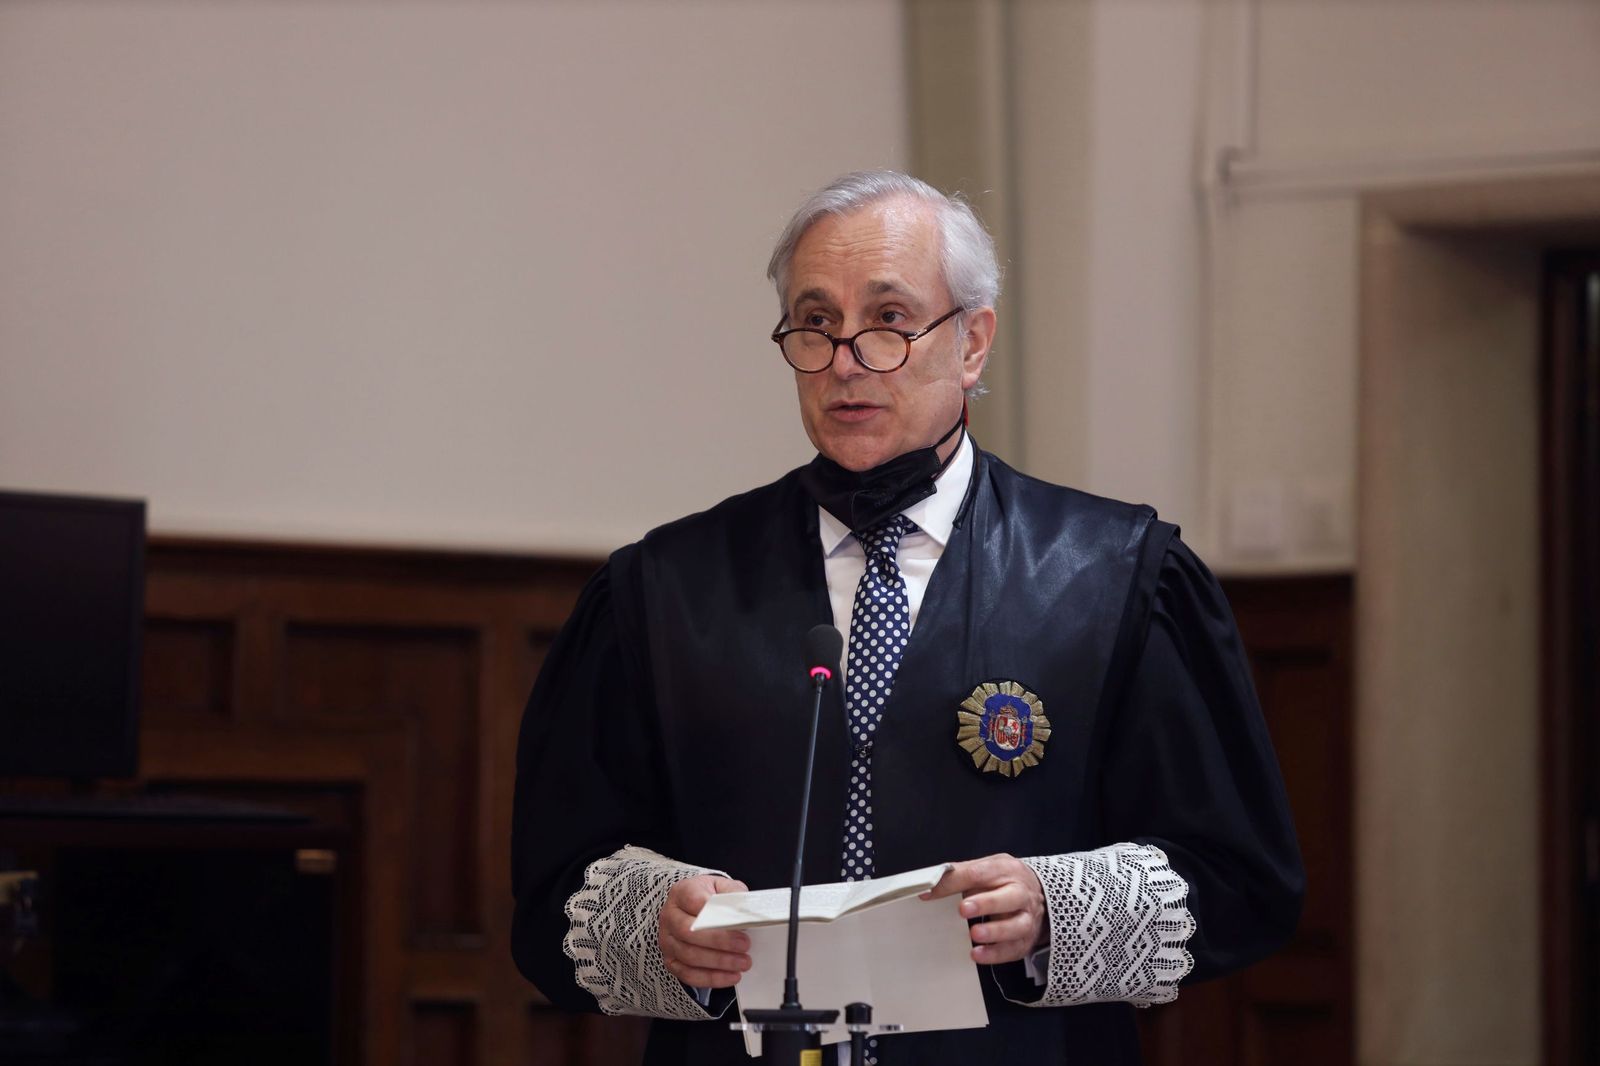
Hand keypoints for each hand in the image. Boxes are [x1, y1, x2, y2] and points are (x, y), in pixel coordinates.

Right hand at [657, 874, 751, 988]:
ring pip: (689, 955)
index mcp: (682, 893)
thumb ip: (734, 895)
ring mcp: (668, 940)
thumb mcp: (723, 887)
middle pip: (689, 932)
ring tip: (743, 962)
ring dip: (719, 962)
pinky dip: (712, 978)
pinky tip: (731, 976)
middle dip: (719, 941)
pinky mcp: (671, 960)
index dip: (717, 915)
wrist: (695, 906)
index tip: (739, 924)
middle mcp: (670, 916)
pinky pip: (688, 974)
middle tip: (744, 945)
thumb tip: (748, 911)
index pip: (694, 902)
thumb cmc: (710, 897)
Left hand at [921, 853, 1046, 965]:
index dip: (954, 883)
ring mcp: (1027, 917)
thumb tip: (931, 884)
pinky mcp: (1026, 940)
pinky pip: (1014, 949)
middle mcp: (1021, 893)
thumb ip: (961, 874)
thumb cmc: (1005, 881)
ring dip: (995, 931)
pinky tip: (978, 954)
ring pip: (1017, 926)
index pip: (980, 873)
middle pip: (1009, 898)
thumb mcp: (987, 868)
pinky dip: (996, 954)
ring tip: (974, 934)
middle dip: (987, 904)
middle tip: (964, 909)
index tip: (930, 892)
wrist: (1039, 894)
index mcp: (1006, 870)